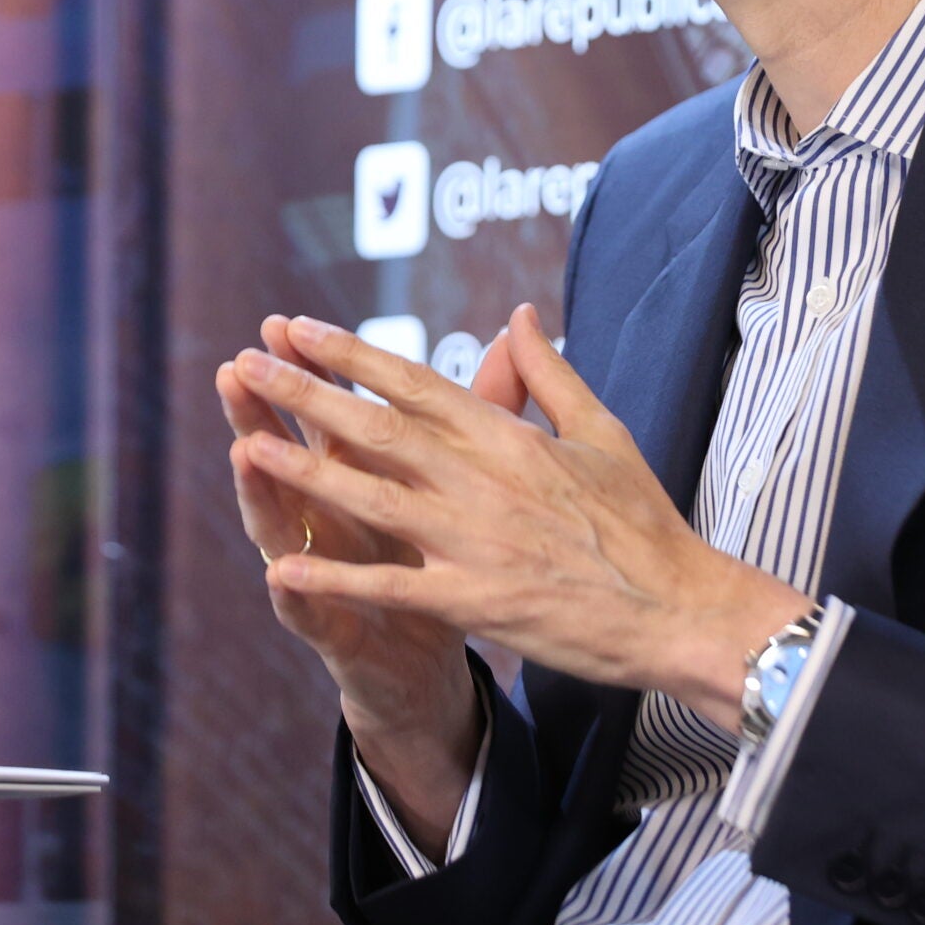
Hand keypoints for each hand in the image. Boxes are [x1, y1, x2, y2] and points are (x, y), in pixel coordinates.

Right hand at [219, 315, 475, 851]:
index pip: (324, 416)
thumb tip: (494, 345)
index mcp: (357, 480)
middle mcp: (326, 520)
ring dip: (260, 491)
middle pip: (286, 459)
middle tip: (236, 370)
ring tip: (242, 452)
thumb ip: (464, 420)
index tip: (283, 324)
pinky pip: (311, 611)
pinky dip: (294, 594)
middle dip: (260, 413)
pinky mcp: (335, 631)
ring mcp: (322, 576)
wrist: (426, 665)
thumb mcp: (445, 489)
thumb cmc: (429, 562)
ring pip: (281, 528)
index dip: (305, 372)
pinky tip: (276, 575)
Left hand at [231, 302, 810, 732]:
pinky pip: (389, 585)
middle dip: (306, 393)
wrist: (680, 609)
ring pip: (371, 496)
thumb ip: (548, 374)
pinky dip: (334, 577)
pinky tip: (282, 567)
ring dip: (303, 470)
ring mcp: (474, 538)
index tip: (298, 329)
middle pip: (378, 427)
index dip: (351, 355)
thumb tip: (515, 315)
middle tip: (246, 363)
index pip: (415, 382)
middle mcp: (484, 478)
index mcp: (510, 436)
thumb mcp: (602, 431)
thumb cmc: (644, 523)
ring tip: (244, 443)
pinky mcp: (475, 598)